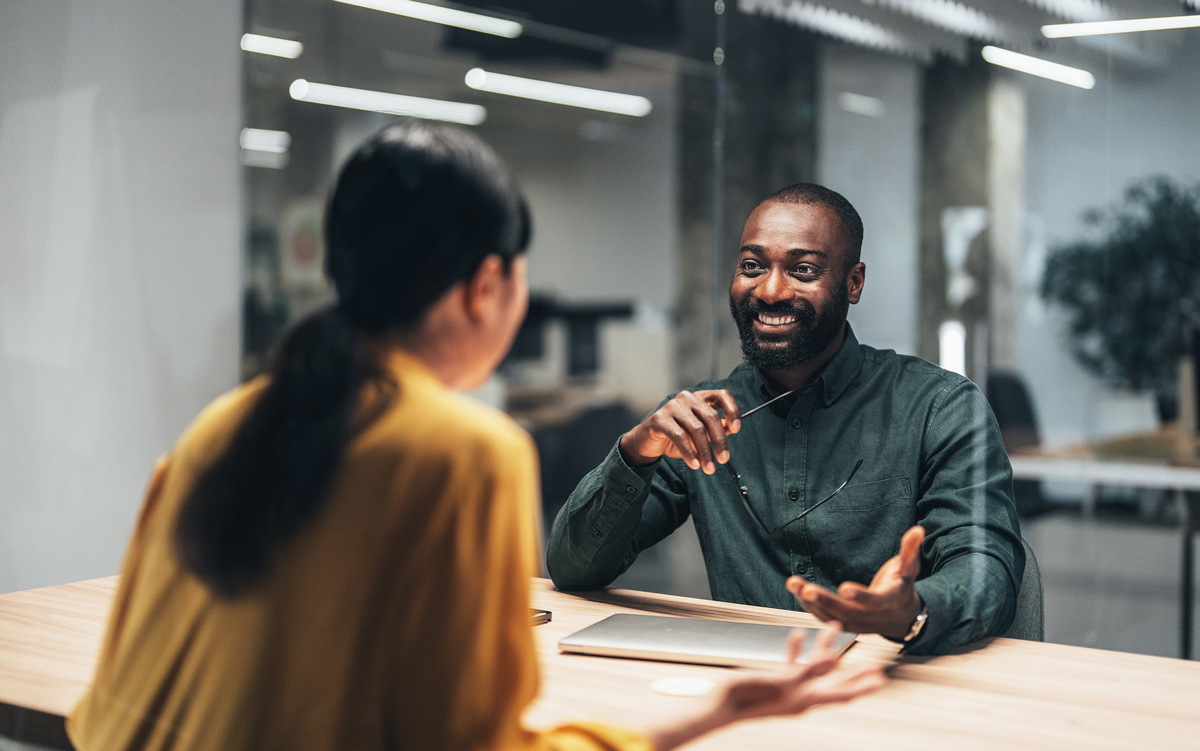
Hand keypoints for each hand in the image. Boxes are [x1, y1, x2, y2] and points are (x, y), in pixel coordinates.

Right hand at [618, 390, 740, 473]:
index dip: (732, 410)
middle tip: (724, 459)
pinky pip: (679, 436)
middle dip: (720, 440)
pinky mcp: (660, 418)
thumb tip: (732, 428)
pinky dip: (689, 453)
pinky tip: (694, 464)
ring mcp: (672, 406)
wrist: (648, 442)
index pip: (721, 395)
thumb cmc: (677, 437)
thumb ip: (716, 430)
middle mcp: (687, 398)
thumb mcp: (700, 434)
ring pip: (696, 429)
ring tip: (709, 468)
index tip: (736, 428)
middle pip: (710, 416)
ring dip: (705, 452)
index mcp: (699, 398)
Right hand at [710, 622, 885, 721]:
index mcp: (804, 699)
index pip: (842, 693)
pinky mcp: (773, 680)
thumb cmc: (747, 696)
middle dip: (854, 671)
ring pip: (813, 667)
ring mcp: (788, 688)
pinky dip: (796, 648)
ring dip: (824, 647)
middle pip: (835, 682)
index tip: (881, 677)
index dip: (863, 684)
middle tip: (874, 664)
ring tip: (834, 628)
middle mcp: (800, 695)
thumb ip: (809, 671)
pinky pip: (790, 662)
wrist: (719, 706)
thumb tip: (836, 662)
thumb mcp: (781, 681)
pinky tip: (796, 635)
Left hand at [787, 525, 925, 640]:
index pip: (873, 601)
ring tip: (793, 583)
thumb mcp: (909, 568)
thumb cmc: (902, 588)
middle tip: (806, 588)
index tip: (844, 587)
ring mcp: (856, 624)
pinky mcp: (844, 625)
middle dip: (824, 600)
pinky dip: (809, 606)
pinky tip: (796, 590)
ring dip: (809, 601)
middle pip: (845, 612)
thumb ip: (910, 550)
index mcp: (887, 602)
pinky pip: (824, 617)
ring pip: (830, 616)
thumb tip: (918, 529)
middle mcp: (870, 617)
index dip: (860, 595)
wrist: (901, 616)